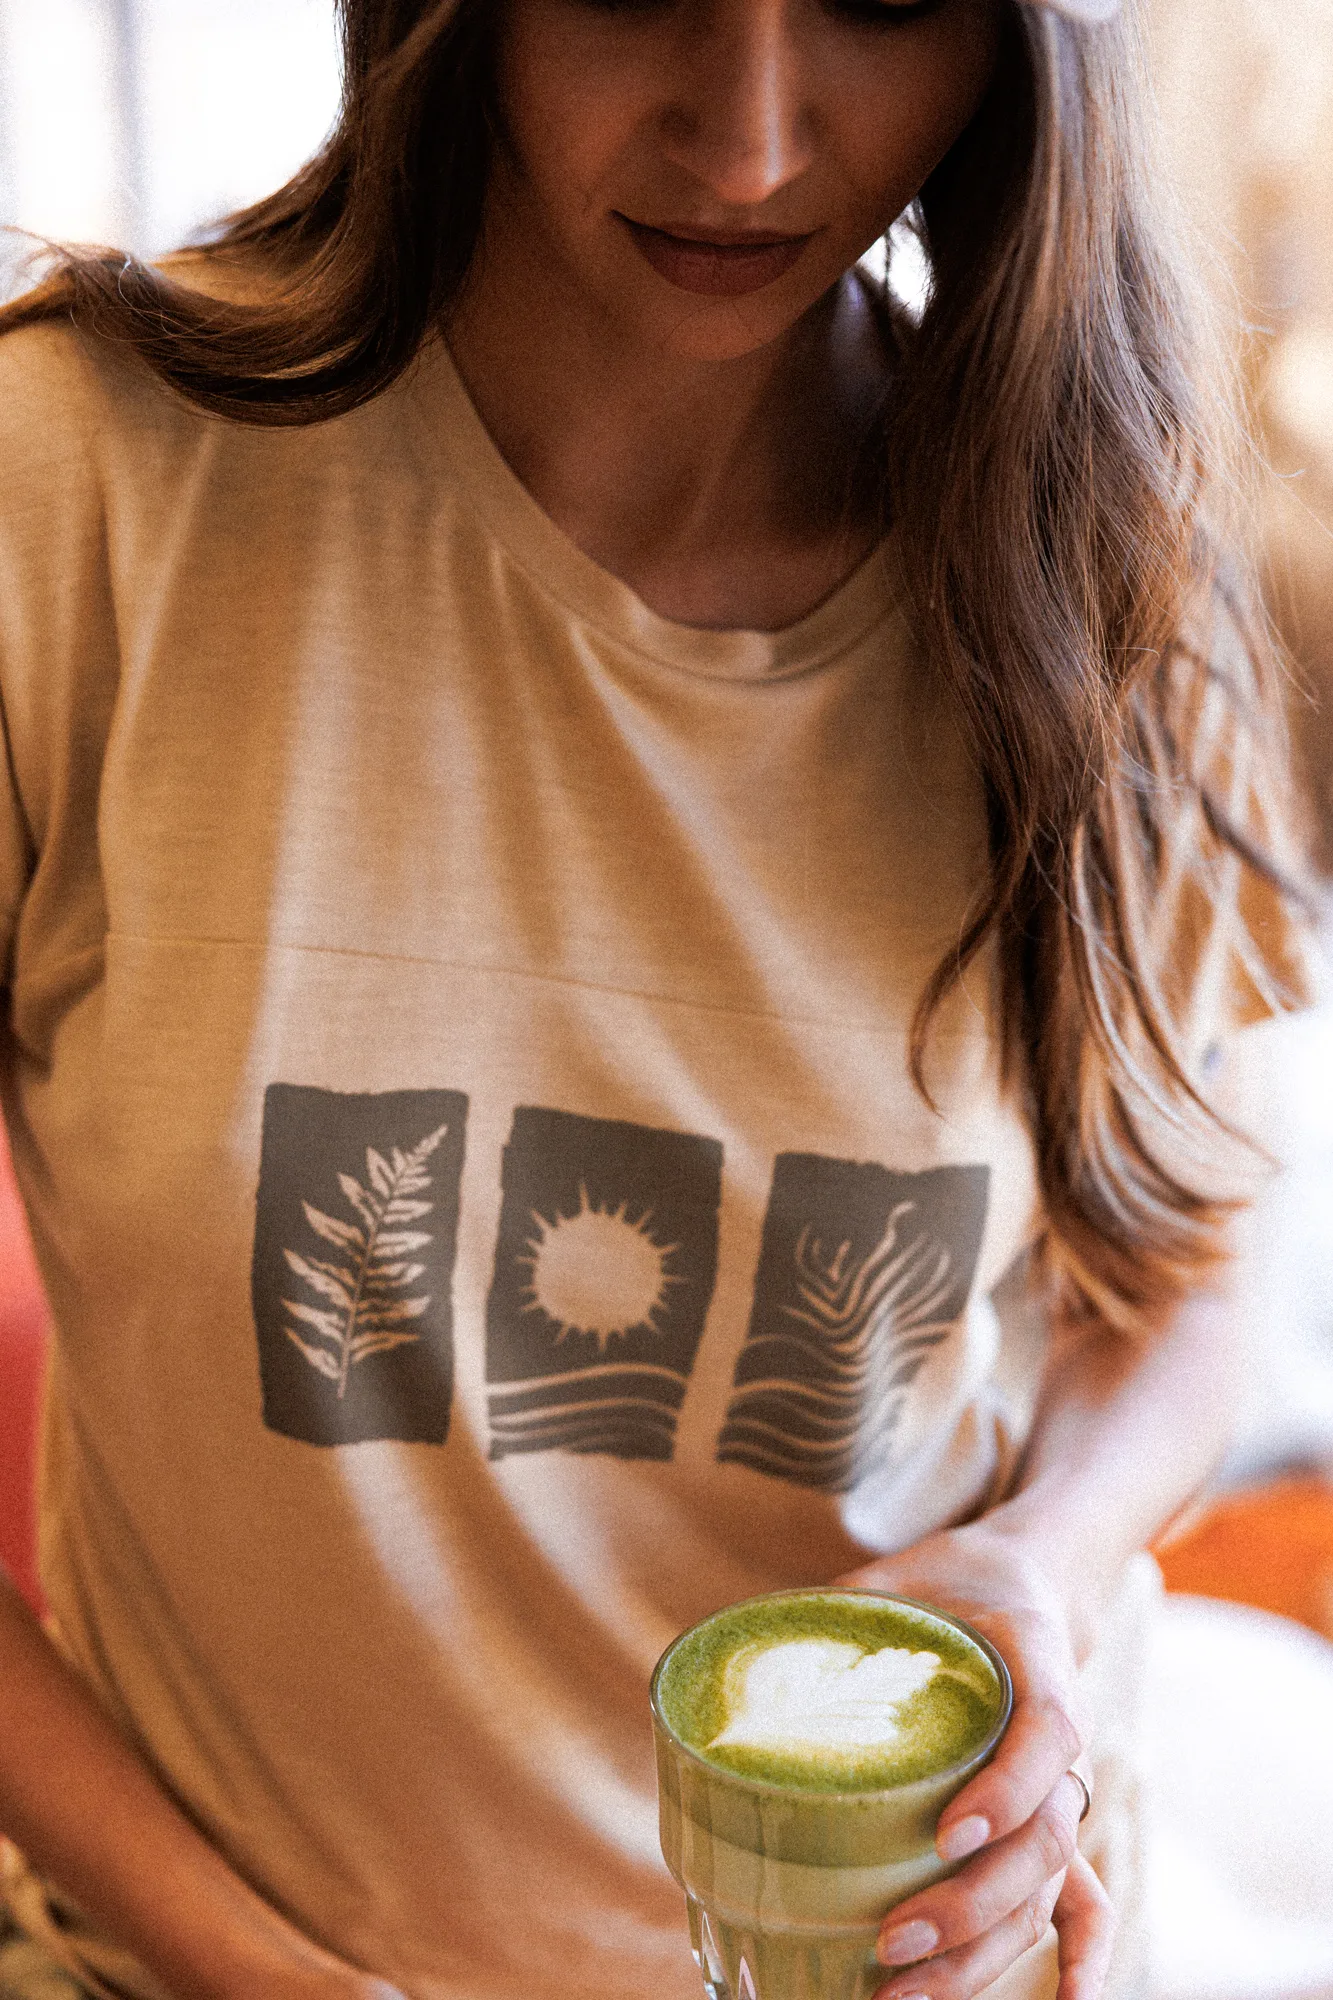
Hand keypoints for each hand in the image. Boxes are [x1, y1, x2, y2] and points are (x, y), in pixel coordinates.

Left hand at [832, 1523, 1115, 1999]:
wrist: (1013, 1581)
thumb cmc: (942, 1583)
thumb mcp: (894, 1578)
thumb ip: (832, 1610)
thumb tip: (735, 1644)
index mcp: (1036, 1666)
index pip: (1046, 1737)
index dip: (1003, 1793)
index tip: (944, 1835)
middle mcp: (1060, 1741)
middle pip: (1045, 1840)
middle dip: (971, 1905)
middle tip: (890, 1940)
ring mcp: (1059, 1790)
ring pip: (1046, 1889)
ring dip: (984, 1952)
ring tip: (902, 1994)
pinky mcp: (1048, 1821)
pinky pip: (1085, 1899)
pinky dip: (1086, 1956)